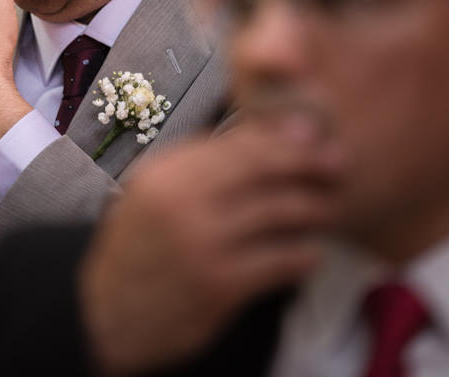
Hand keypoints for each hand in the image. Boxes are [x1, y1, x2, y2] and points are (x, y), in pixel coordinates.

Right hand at [78, 116, 343, 374]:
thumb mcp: (154, 191)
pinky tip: (308, 254)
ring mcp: (204, 243)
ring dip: (315, 208)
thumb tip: (264, 133)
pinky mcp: (222, 285)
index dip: (284, 135)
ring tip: (326, 208)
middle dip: (309, 162)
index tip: (313, 133)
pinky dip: (305, 255)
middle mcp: (183, 200)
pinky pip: (284, 260)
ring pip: (283, 211)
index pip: (238, 140)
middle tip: (338, 164)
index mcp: (167, 171)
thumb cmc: (140, 246)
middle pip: (265, 166)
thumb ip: (200, 163)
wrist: (110, 314)